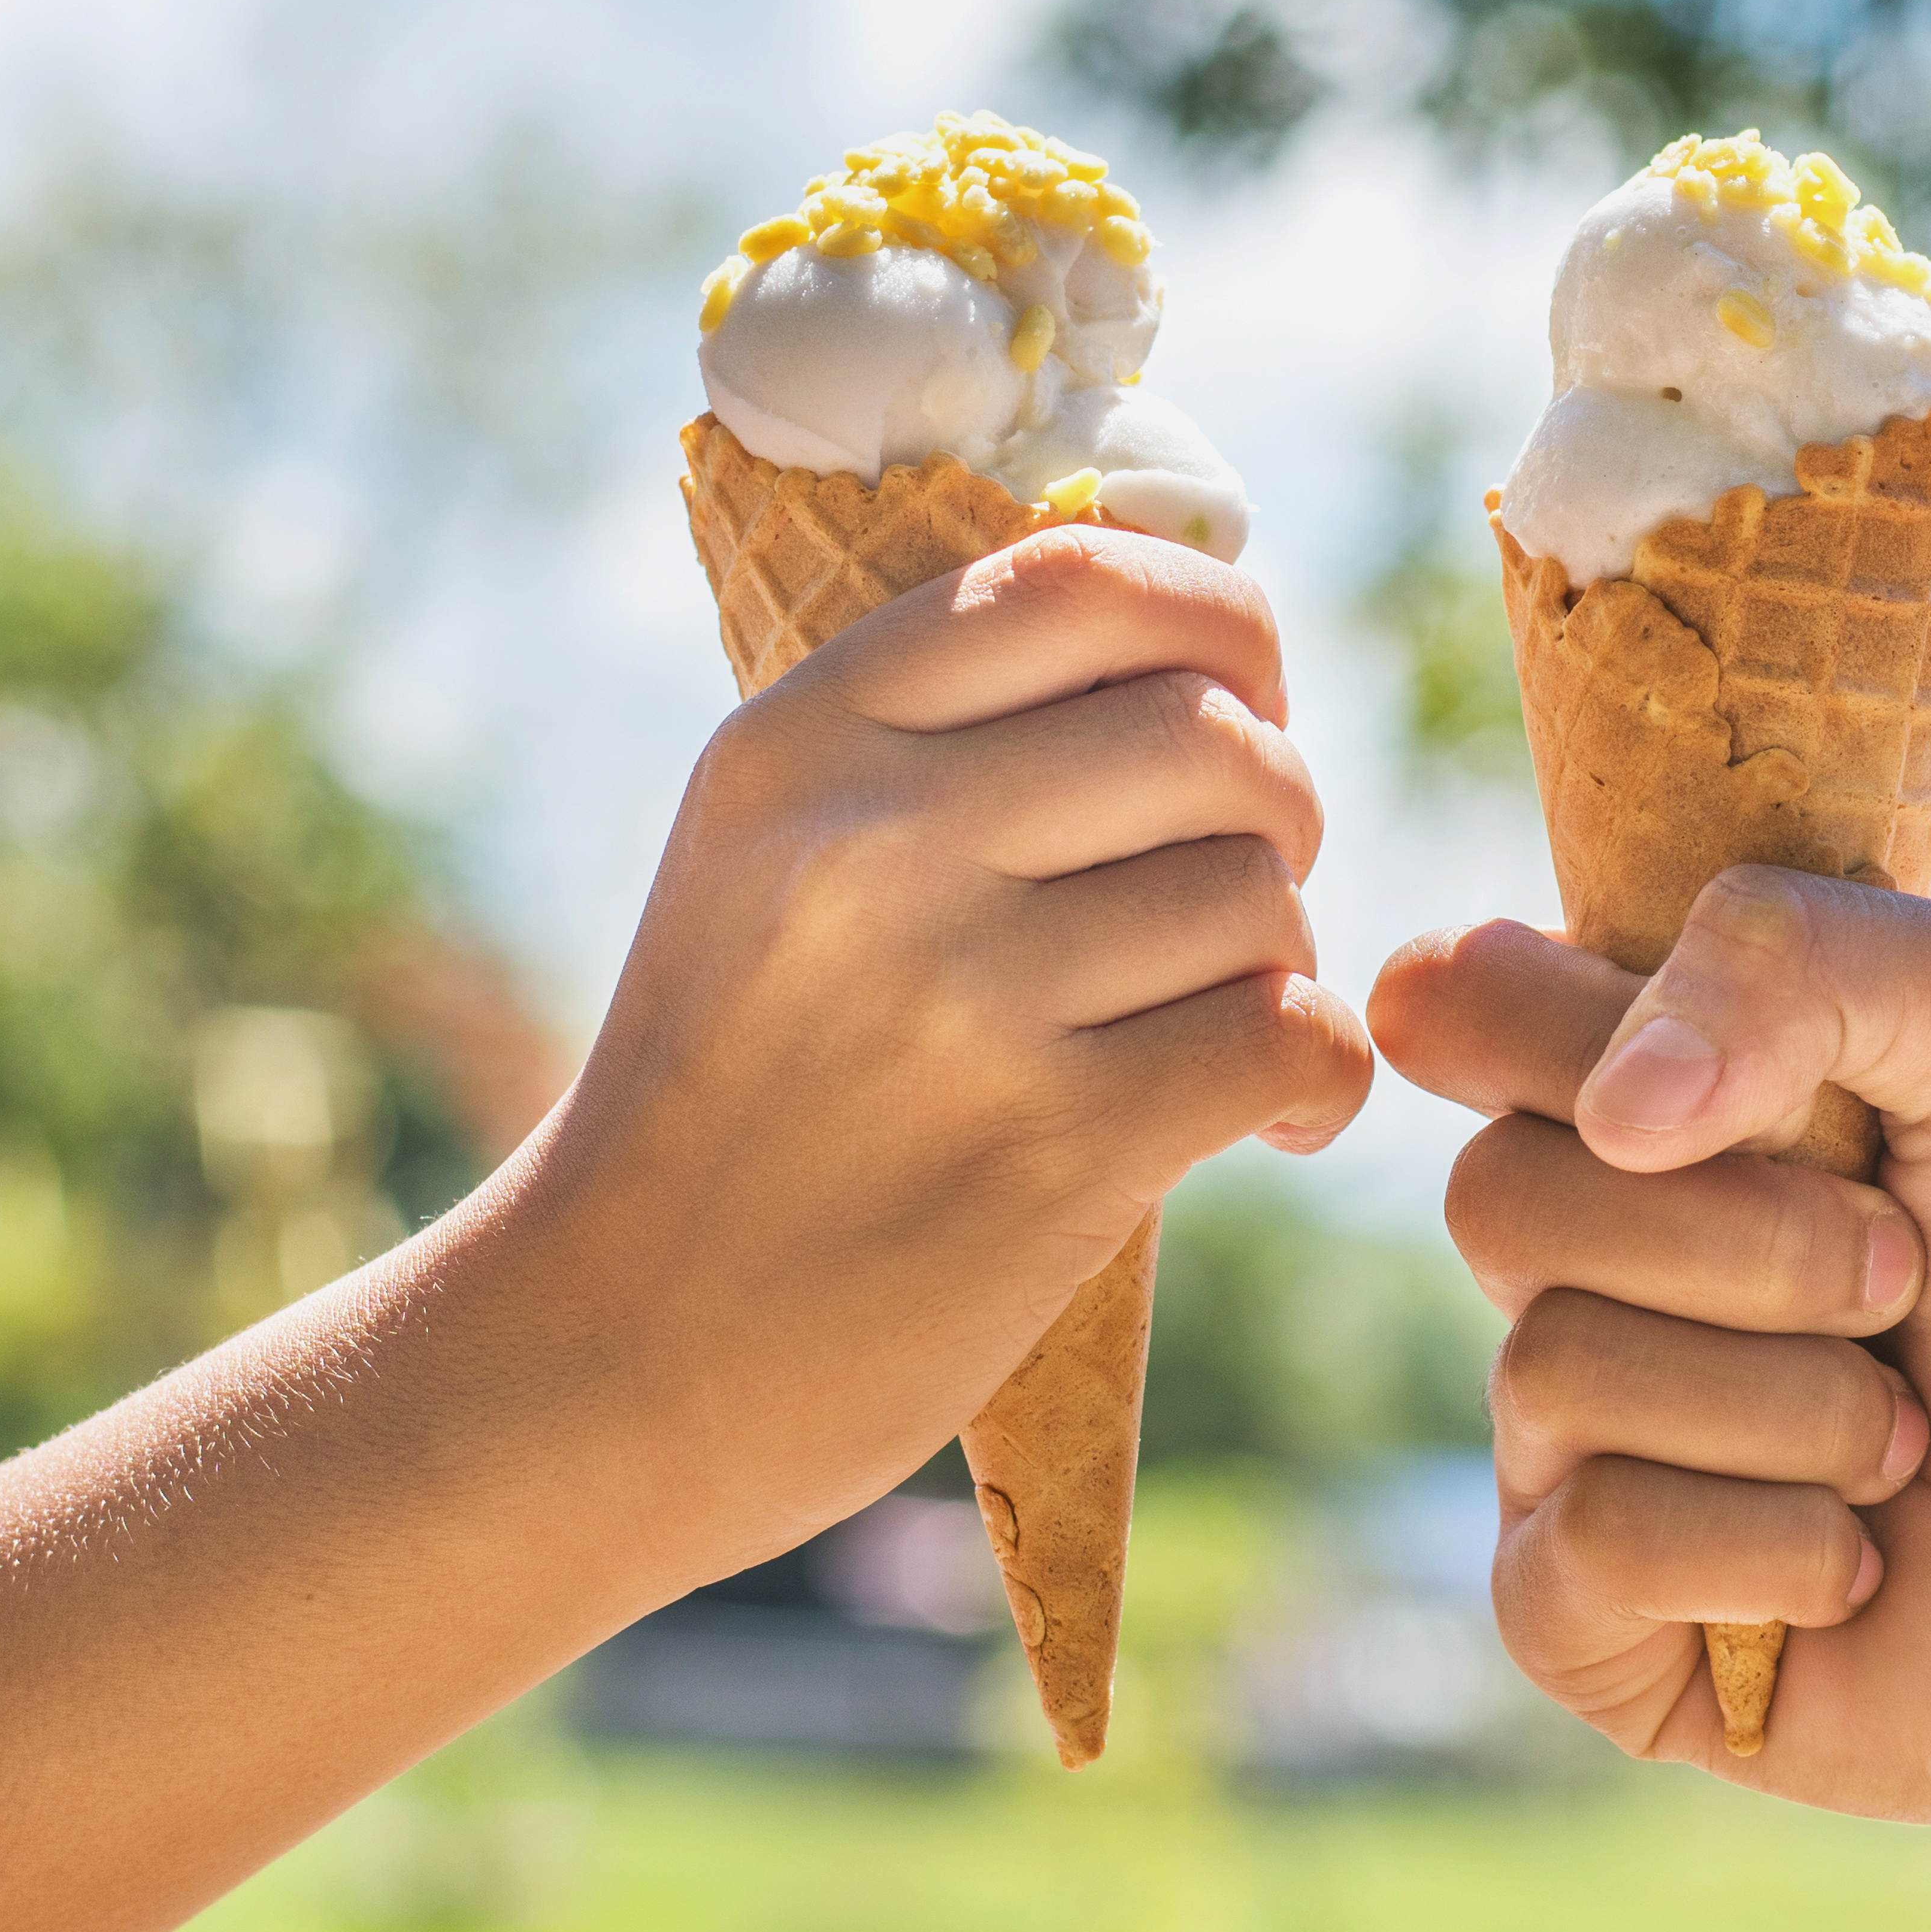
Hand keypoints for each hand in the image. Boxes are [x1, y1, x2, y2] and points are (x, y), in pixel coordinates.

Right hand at [542, 525, 1372, 1580]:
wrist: (611, 1352)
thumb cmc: (733, 1095)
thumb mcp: (767, 855)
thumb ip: (941, 738)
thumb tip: (1207, 658)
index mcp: (805, 735)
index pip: (1081, 579)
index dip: (1220, 624)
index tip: (1244, 700)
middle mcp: (878, 836)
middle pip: (1212, 734)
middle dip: (1279, 809)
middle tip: (1237, 895)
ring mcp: (964, 993)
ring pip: (1261, 895)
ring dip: (1282, 962)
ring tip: (1209, 1027)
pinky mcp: (1053, 1146)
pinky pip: (1291, 1036)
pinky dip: (1319, 1080)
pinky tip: (1269, 1122)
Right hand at [1370, 869, 1930, 1830]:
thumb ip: (1804, 956)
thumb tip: (1615, 1116)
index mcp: (1628, 1089)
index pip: (1453, 999)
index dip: (1560, 1033)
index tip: (1715, 1090)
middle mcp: (1565, 1256)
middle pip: (1495, 1194)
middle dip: (1754, 1240)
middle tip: (1906, 1274)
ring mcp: (1553, 1440)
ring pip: (1554, 1372)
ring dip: (1801, 1403)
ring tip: (1904, 1435)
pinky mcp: (1571, 1615)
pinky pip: (1590, 1548)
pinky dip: (1774, 1544)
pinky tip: (1856, 1563)